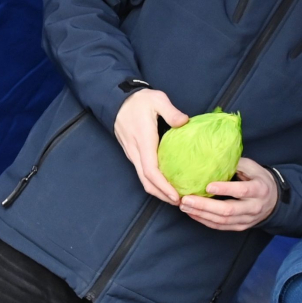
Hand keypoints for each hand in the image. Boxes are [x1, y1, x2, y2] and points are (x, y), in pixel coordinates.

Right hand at [113, 88, 187, 204]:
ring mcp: (133, 155)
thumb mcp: (157, 99)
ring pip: (143, 179)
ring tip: (176, 197)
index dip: (163, 186)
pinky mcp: (133, 154)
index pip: (151, 171)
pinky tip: (167, 183)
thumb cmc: (138, 101)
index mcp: (143, 141)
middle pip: (147, 182)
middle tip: (180, 203)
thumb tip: (184, 122)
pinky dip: (155, 183)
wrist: (117, 100)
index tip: (175, 196)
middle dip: (162, 195)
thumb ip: (171, 111)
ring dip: (158, 191)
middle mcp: (136, 152)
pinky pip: (143, 173)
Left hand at [179, 158, 278, 231]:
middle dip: (205, 206)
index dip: (225, 189)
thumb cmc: (259, 179)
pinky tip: (192, 213)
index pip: (242, 191)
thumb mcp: (253, 167)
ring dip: (201, 214)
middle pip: (228, 210)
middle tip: (186, 200)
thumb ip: (236, 163)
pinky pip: (220, 226)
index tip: (208, 185)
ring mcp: (247, 219)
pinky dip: (205, 221)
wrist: (273, 201)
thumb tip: (212, 155)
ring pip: (222, 221)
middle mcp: (253, 207)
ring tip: (184, 206)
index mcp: (259, 189)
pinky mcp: (239, 227)